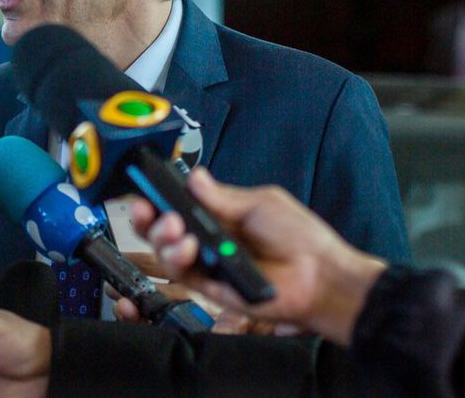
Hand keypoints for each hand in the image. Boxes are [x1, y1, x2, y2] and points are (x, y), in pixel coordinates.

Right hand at [130, 168, 386, 344]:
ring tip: (175, 228)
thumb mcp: (261, 204)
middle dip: (147, 216)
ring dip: (162, 236)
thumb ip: (223, 196)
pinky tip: (188, 247)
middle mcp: (207, 238)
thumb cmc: (301, 239)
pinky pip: (181, 274)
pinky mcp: (209, 288)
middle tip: (149, 208)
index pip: (176, 202)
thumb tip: (193, 178)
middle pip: (160, 228)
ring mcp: (206, 263)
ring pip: (164, 250)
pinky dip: (178, 258)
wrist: (320, 276)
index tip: (144, 185)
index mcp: (218, 214)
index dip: (156, 195)